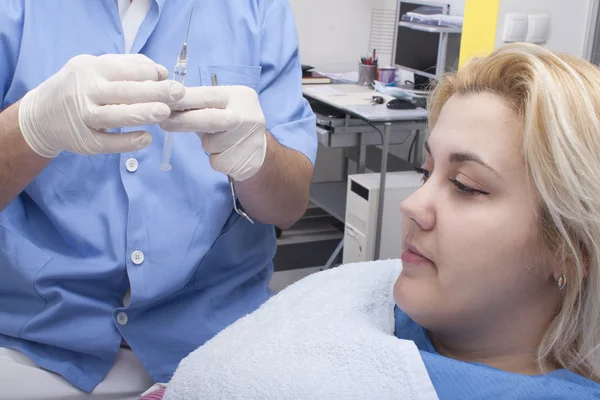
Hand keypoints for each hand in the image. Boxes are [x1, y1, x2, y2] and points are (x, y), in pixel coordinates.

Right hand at [18, 54, 184, 156]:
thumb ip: (128, 67)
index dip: (149, 73)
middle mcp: (85, 92)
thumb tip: (162, 71)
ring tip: (165, 112)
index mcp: (90, 69)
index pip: (125, 69)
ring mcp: (84, 118)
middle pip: (123, 91)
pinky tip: (147, 139)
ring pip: (116, 116)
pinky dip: (128, 142)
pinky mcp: (85, 142)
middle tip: (179, 93)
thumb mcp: (95, 68)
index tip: (168, 79)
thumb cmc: (78, 88)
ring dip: (142, 114)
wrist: (41, 116)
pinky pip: (109, 143)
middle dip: (154, 91)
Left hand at [161, 86, 266, 180]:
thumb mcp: (225, 104)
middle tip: (164, 123)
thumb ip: (202, 103)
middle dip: (183, 122)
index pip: (206, 95)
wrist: (261, 150)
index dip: (181, 100)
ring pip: (210, 144)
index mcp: (241, 96)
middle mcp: (248, 116)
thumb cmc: (235, 121)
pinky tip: (227, 152)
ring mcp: (248, 140)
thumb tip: (168, 103)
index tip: (161, 102)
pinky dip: (215, 157)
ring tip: (220, 140)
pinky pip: (216, 160)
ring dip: (207, 143)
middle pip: (208, 119)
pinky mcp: (243, 161)